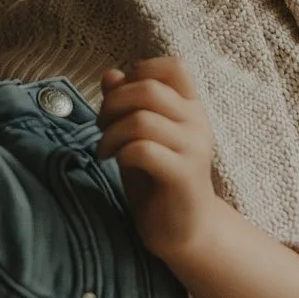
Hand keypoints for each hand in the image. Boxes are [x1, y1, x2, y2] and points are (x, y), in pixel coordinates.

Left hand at [97, 54, 218, 265]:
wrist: (184, 231)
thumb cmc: (158, 179)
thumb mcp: (138, 135)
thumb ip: (127, 104)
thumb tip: (110, 74)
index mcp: (190, 107)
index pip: (174, 66)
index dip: (141, 71)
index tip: (121, 97)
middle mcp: (197, 122)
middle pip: (149, 89)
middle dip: (113, 103)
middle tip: (101, 125)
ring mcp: (193, 149)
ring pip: (142, 119)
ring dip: (111, 132)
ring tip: (105, 149)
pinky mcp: (184, 175)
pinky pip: (143, 150)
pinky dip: (120, 152)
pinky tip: (115, 162)